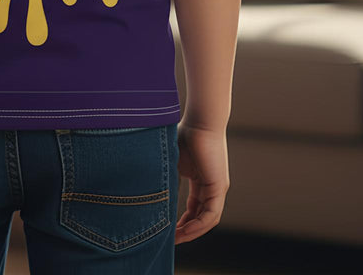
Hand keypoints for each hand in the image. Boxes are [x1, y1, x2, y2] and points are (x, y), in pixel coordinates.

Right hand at [174, 122, 229, 243]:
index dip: (181, 221)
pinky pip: (211, 215)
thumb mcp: (171, 161)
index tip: (166, 230)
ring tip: (175, 240)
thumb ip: (165, 177)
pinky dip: (198, 225)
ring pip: (207, 220)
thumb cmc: (184, 134)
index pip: (193, 208)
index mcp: (200, 179)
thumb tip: (142, 188)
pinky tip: (185, 231)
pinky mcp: (219, 187)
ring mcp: (217, 188)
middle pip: (200, 217)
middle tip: (169, 241)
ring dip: (192, 232)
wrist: (200, 121)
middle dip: (185, 231)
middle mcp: (211, 186)